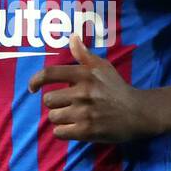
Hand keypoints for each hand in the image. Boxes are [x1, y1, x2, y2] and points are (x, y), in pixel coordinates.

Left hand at [27, 32, 157, 141]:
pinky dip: (63, 131)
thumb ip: (84, 55)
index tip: (32, 88)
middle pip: (48, 100)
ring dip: (59, 118)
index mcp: (85, 75)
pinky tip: (73, 128)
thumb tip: (72, 37)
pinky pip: (60, 132)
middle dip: (54, 103)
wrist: (138, 113)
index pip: (50, 74)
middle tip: (66, 104)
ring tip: (72, 116)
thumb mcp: (103, 67)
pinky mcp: (87, 131)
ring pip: (53, 117)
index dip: (35, 81)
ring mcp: (85, 113)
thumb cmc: (117, 88)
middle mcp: (83, 92)